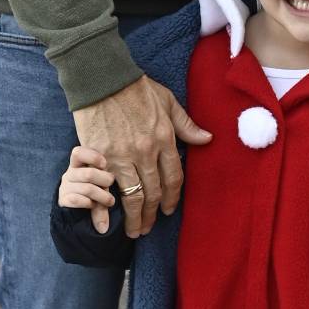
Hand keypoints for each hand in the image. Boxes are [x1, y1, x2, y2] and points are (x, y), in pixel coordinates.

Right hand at [59, 146, 115, 233]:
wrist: (77, 212)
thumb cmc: (94, 192)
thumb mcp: (100, 183)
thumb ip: (105, 179)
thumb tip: (114, 179)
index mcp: (77, 165)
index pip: (78, 153)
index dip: (93, 157)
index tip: (104, 165)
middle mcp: (69, 174)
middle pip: (89, 174)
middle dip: (105, 181)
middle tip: (111, 186)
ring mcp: (64, 188)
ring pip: (88, 189)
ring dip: (103, 196)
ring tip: (110, 201)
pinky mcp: (63, 201)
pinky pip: (78, 200)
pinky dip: (89, 204)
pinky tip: (93, 205)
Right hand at [73, 76, 210, 238]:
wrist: (102, 78)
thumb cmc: (135, 87)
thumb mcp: (168, 101)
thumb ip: (186, 124)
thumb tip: (208, 138)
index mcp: (164, 138)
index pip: (174, 177)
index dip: (173, 196)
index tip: (169, 209)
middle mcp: (146, 151)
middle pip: (153, 191)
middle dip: (153, 213)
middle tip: (150, 226)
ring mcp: (122, 155)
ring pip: (132, 195)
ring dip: (135, 217)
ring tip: (135, 231)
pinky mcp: (100, 156)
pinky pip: (107, 188)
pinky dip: (108, 206)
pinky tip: (110, 219)